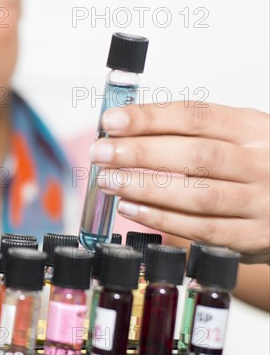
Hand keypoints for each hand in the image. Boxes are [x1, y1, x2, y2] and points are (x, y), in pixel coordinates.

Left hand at [88, 101, 269, 263]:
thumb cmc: (257, 166)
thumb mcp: (237, 137)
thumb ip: (189, 132)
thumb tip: (125, 130)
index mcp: (254, 129)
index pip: (196, 116)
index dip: (150, 118)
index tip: (112, 121)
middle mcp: (262, 163)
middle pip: (195, 155)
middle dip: (139, 153)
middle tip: (100, 153)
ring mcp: (260, 203)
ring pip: (197, 195)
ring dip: (145, 187)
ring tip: (108, 181)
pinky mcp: (252, 238)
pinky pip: (202, 229)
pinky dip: (162, 219)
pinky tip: (132, 208)